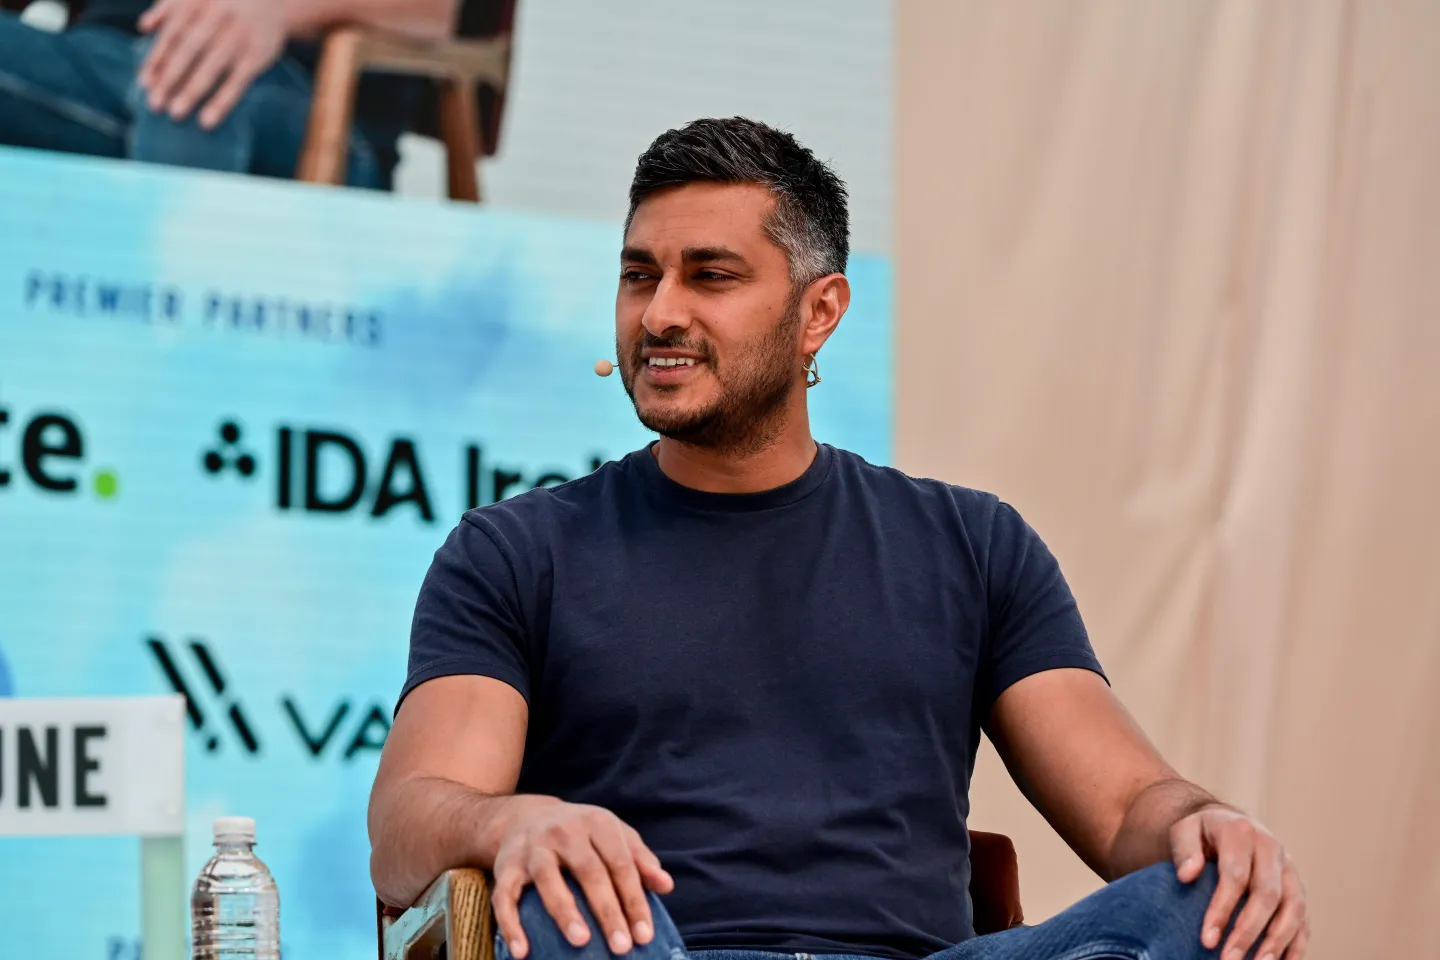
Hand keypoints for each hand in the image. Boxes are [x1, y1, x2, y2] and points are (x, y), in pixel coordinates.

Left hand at [137, 0, 285, 128]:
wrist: (274, 2)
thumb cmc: (227, 3)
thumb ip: (169, 8)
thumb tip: (143, 28)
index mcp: (198, 2)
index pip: (173, 33)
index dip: (157, 58)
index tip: (145, 83)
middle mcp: (217, 16)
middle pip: (188, 50)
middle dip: (170, 78)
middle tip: (155, 104)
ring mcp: (239, 36)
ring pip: (211, 67)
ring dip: (191, 92)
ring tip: (176, 114)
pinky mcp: (257, 55)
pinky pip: (237, 82)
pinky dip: (222, 102)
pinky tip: (208, 121)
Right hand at [489, 796, 674, 958]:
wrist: (524, 817)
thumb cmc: (580, 833)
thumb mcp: (613, 835)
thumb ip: (640, 859)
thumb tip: (666, 886)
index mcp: (596, 823)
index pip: (621, 863)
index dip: (634, 899)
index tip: (644, 935)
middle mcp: (564, 831)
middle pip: (589, 872)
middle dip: (607, 911)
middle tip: (621, 946)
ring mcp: (533, 848)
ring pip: (548, 879)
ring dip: (565, 912)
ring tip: (581, 941)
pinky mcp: (506, 866)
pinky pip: (505, 896)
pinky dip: (511, 924)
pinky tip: (523, 951)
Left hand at [1171, 804, 1308, 959]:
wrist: (1228, 823)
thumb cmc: (1202, 832)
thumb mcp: (1185, 830)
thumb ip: (1185, 850)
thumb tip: (1186, 875)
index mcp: (1242, 832)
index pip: (1235, 875)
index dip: (1222, 909)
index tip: (1207, 940)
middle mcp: (1272, 849)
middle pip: (1268, 895)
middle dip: (1249, 932)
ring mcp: (1289, 869)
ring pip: (1294, 908)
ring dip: (1277, 942)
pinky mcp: (1298, 888)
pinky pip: (1304, 918)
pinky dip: (1297, 943)